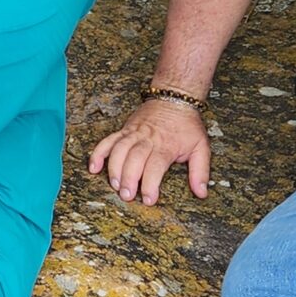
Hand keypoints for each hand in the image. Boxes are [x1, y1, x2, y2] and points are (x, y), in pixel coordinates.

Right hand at [87, 96, 210, 205]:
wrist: (175, 97)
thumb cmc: (187, 125)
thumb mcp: (201, 146)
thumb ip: (200, 171)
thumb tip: (201, 193)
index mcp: (166, 145)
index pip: (155, 166)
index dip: (151, 184)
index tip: (149, 199)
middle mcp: (147, 139)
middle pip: (134, 159)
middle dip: (129, 179)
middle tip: (127, 196)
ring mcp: (133, 133)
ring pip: (119, 150)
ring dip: (114, 168)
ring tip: (114, 185)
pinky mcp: (124, 129)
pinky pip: (108, 141)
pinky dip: (98, 153)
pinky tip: (94, 167)